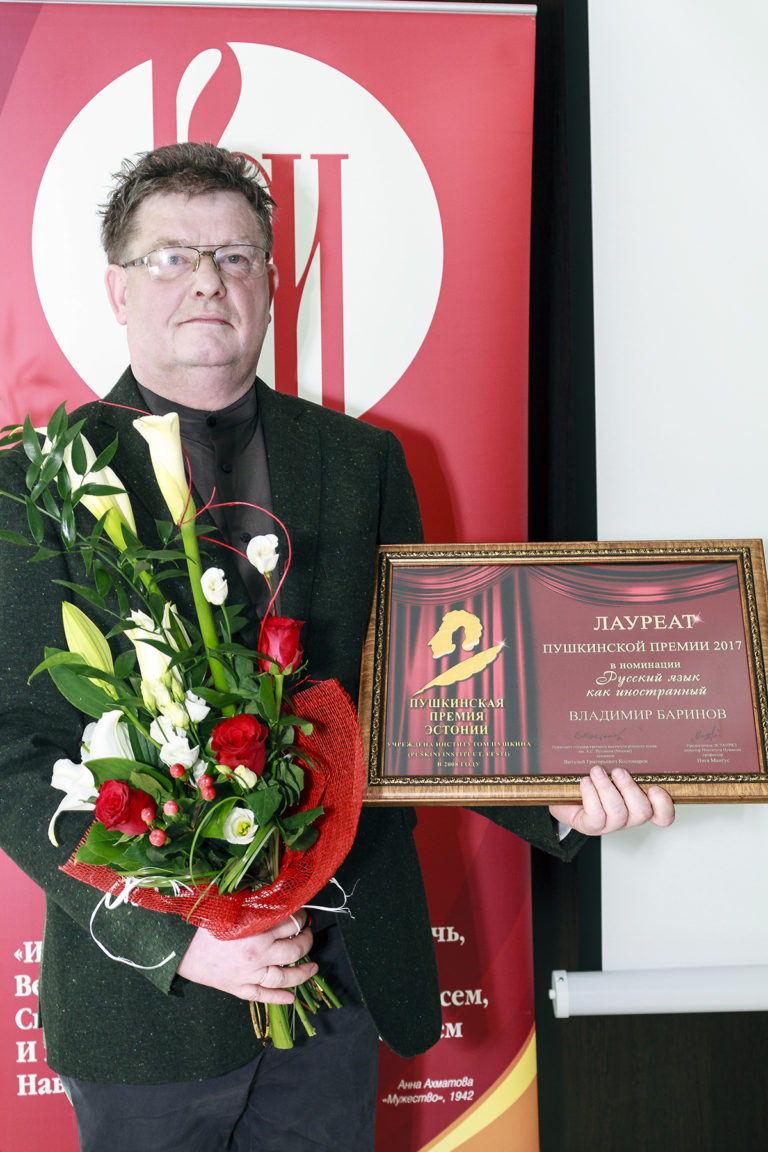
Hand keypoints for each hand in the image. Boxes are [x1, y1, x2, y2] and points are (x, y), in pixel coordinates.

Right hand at [176, 912, 316, 1002]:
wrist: (178, 948)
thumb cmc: (203, 923)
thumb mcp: (230, 906)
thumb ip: (254, 901)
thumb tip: (275, 894)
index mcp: (255, 929)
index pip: (290, 922)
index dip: (300, 916)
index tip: (302, 913)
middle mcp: (257, 954)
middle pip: (294, 950)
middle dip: (306, 941)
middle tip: (308, 934)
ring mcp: (249, 974)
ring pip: (284, 977)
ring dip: (303, 973)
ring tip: (314, 967)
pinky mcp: (238, 988)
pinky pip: (263, 996)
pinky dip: (279, 999)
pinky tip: (292, 998)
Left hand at [549, 765, 674, 835]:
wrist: (564, 791)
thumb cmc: (592, 780)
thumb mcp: (612, 770)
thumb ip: (627, 763)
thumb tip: (632, 738)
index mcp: (639, 804)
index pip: (663, 816)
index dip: (664, 805)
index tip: (655, 788)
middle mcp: (628, 817)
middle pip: (642, 812)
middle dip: (630, 788)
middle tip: (618, 770)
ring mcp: (610, 824)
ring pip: (618, 812)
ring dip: (607, 788)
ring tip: (596, 771)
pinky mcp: (591, 826)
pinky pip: (596, 815)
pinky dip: (591, 795)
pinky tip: (585, 782)